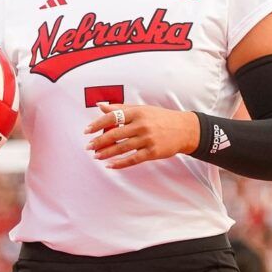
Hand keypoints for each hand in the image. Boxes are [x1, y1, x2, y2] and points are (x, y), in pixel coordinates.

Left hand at [84, 102, 200, 169]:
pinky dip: (120, 163)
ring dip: (106, 153)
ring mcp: (147, 139)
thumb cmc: (160, 118)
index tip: (87, 131)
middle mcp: (141, 125)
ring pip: (121, 148)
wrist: (184, 129)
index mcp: (137, 112)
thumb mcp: (142, 109)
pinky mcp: (152, 152)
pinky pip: (132, 159)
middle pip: (115, 134)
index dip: (98, 124)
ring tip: (96, 156)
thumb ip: (120, 108)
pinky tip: (110, 165)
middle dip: (99, 141)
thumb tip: (100, 105)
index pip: (113, 117)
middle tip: (88, 147)